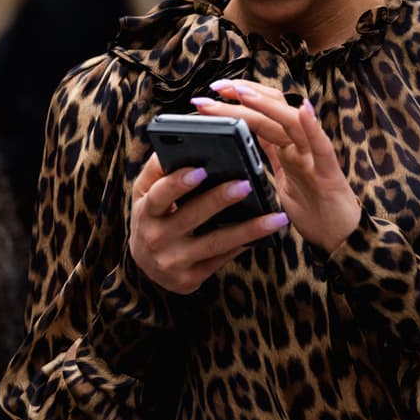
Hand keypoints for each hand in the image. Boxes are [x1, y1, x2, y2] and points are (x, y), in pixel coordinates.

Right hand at [130, 152, 288, 293]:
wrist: (145, 265)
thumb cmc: (152, 217)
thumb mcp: (145, 194)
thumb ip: (157, 169)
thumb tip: (180, 141)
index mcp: (145, 211)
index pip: (160, 195)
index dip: (178, 183)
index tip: (202, 170)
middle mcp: (156, 238)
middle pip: (191, 217)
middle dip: (219, 200)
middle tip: (245, 184)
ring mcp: (173, 261)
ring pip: (216, 243)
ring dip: (248, 230)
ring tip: (275, 217)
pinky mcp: (190, 279)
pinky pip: (223, 258)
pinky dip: (246, 244)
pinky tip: (268, 233)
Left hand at [192, 80, 360, 253]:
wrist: (338, 236)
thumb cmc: (311, 208)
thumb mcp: (280, 176)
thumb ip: (267, 154)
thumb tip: (241, 137)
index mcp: (288, 145)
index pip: (264, 110)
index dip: (242, 96)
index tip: (215, 89)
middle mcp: (301, 144)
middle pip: (272, 109)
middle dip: (244, 95)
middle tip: (216, 87)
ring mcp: (314, 156)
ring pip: (290, 122)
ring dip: (265, 105)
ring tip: (242, 93)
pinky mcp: (328, 173)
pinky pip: (320, 147)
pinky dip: (312, 127)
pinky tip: (302, 110)